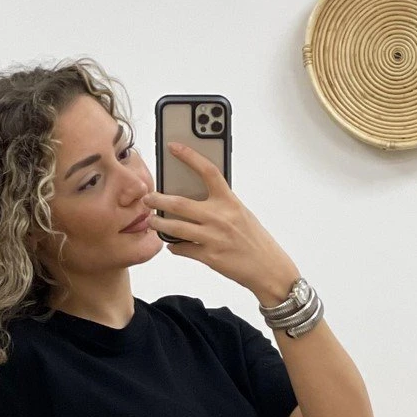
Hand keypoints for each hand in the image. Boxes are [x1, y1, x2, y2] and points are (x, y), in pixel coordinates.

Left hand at [143, 142, 298, 301]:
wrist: (268, 268)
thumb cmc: (256, 240)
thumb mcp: (241, 214)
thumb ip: (220, 204)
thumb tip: (195, 198)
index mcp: (229, 201)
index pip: (208, 171)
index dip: (189, 156)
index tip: (173, 147)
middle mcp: (220, 217)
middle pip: (179, 203)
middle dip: (158, 199)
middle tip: (148, 198)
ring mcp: (213, 237)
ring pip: (175, 228)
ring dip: (159, 224)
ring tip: (152, 221)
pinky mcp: (209, 257)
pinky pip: (182, 249)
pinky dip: (174, 246)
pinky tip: (171, 244)